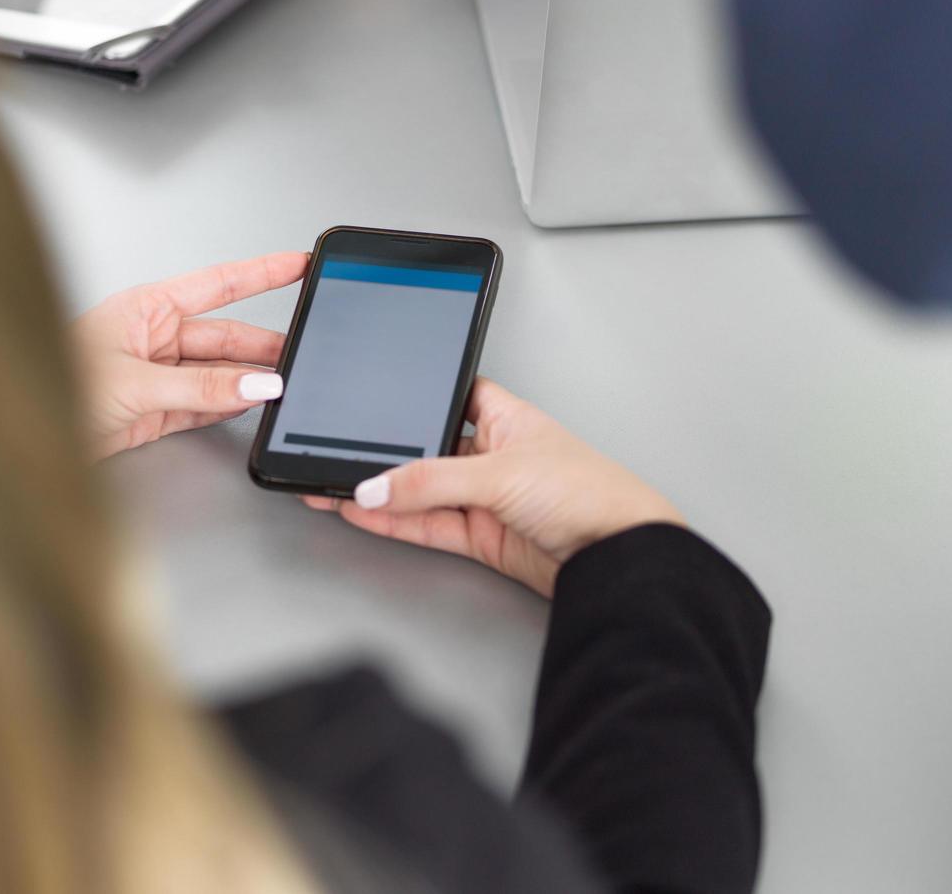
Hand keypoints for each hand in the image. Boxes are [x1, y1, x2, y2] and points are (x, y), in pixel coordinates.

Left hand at [73, 251, 307, 459]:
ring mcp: (158, 375)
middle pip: (225, 336)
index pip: (218, 285)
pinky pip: (206, 402)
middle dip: (263, 345)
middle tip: (301, 353)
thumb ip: (201, 386)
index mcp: (146, 309)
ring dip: (248, 381)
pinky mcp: (157, 411)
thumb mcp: (136, 384)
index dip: (261, 273)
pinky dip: (229, 406)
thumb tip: (256, 383)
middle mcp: (154, 338)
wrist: (23, 437)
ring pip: (219, 373)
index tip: (298, 264)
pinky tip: (250, 405)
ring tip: (283, 386)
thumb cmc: (52, 388)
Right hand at [301, 379, 683, 597]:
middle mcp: (495, 455)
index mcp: (507, 418)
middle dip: (388, 451)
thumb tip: (378, 483)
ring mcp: (486, 498)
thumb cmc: (588, 493)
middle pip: (428, 448)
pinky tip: (362, 509)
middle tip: (339, 448)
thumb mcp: (501, 473)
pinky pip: (427, 524)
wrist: (618, 556)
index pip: (452, 396)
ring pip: (422, 490)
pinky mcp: (481, 537)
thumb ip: (432, 482)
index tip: (376, 397)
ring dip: (383, 488)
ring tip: (333, 482)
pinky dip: (394, 520)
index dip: (418, 395)